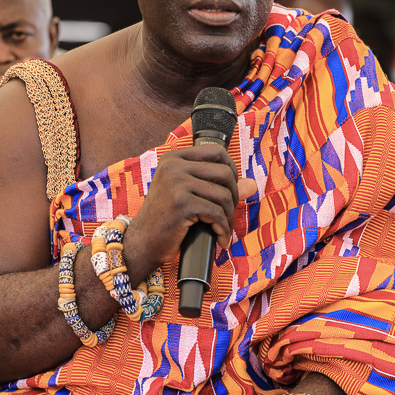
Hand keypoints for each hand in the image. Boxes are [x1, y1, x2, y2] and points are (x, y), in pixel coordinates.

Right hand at [125, 146, 255, 277]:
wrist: (142, 242)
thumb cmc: (166, 219)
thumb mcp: (190, 196)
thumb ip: (218, 186)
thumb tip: (252, 184)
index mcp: (173, 158)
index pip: (216, 152)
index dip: (231, 170)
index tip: (230, 191)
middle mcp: (173, 166)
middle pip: (225, 173)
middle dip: (234, 197)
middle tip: (228, 215)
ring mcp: (176, 183)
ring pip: (223, 195)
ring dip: (229, 217)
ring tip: (223, 230)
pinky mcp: (182, 204)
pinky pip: (217, 213)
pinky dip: (223, 229)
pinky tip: (220, 239)